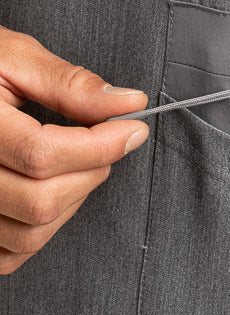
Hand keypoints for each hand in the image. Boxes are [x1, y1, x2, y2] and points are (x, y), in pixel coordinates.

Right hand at [0, 25, 149, 274]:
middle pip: (41, 201)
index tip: (132, 127)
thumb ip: (68, 83)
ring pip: (29, 235)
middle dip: (91, 171)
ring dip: (72, 202)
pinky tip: (52, 191)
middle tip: (109, 140)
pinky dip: (42, 231)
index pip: (43, 154)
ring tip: (81, 162)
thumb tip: (127, 103)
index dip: (100, 144)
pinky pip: (8, 256)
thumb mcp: (13, 58)